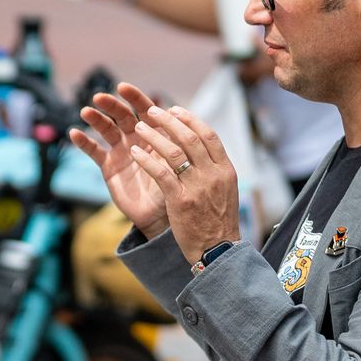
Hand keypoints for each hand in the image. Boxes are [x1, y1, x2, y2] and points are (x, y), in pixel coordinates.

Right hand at [68, 82, 168, 238]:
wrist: (160, 215)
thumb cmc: (173, 187)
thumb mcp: (174, 164)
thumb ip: (169, 144)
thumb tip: (168, 124)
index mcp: (156, 134)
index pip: (145, 110)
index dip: (134, 98)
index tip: (123, 87)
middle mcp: (137, 138)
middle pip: (123, 116)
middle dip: (112, 105)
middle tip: (100, 97)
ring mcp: (121, 151)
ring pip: (107, 129)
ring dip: (96, 119)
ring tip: (86, 111)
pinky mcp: (108, 166)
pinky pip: (94, 151)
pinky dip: (84, 142)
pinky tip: (74, 133)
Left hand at [127, 105, 241, 263]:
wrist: (218, 251)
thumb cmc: (218, 222)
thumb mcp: (225, 190)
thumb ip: (214, 169)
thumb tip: (202, 147)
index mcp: (225, 169)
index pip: (209, 135)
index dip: (190, 119)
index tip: (175, 110)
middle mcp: (213, 174)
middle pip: (190, 137)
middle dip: (168, 120)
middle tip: (151, 111)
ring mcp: (197, 187)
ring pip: (173, 151)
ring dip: (153, 136)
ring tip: (139, 127)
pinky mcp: (180, 200)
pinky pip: (160, 173)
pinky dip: (146, 160)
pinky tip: (134, 152)